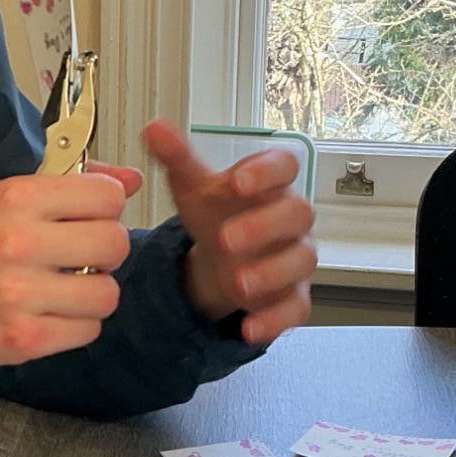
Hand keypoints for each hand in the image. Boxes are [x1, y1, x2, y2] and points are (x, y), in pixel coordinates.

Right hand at [0, 168, 141, 395]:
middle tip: (81, 259)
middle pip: (115, 243)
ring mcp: (20, 294)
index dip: (106, 208)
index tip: (88, 218)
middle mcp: (18, 242)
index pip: (106, 196)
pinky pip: (89, 330)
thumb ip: (70, 187)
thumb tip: (131, 180)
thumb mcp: (4, 200)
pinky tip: (52, 314)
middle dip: (105, 252)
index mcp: (16, 198)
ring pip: (108, 293)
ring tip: (66, 290)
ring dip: (93, 293)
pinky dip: (76, 324)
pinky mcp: (24, 338)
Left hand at [141, 120, 315, 344]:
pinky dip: (275, 320)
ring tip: (237, 283)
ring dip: (270, 273)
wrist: (223, 258)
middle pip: (298, 214)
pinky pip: (296, 308)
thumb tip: (154, 128)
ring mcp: (295, 256)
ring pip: (301, 261)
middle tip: (226, 239)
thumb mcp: (194, 188)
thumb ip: (177, 158)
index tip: (237, 181)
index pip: (284, 165)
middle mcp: (290, 217)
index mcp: (270, 183)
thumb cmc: (218, 213)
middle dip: (264, 226)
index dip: (265, 172)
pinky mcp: (293, 295)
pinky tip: (249, 328)